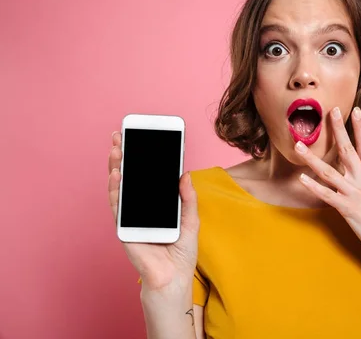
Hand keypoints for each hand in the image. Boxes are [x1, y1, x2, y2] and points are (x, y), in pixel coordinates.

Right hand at [107, 131, 199, 291]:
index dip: (143, 158)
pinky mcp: (125, 228)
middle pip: (130, 178)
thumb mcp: (190, 221)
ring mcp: (131, 217)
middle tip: (121, 136)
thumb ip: (187, 198)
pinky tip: (117, 175)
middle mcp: (141, 208)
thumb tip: (185, 174)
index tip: (142, 138)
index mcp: (156, 205)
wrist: (173, 280)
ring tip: (117, 149)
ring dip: (117, 168)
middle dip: (125, 156)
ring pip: (121, 188)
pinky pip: (118, 206)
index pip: (147, 177)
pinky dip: (116, 190)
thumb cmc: (181, 253)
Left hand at [294, 106, 360, 266]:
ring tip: (298, 145)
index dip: (360, 127)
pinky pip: (326, 195)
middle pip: (347, 150)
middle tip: (330, 111)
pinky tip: (301, 178)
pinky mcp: (347, 208)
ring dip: (311, 158)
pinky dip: (313, 187)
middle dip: (338, 129)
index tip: (355, 110)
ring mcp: (354, 193)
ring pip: (329, 171)